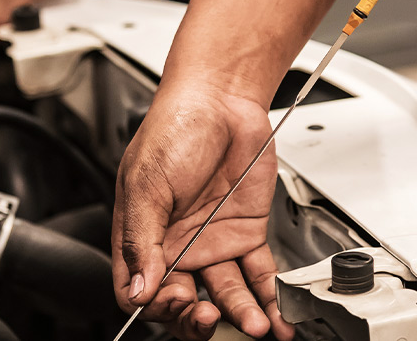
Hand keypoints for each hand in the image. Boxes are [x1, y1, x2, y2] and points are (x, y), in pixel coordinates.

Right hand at [112, 84, 293, 339]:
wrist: (222, 98)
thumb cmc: (174, 128)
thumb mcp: (145, 184)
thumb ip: (141, 240)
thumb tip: (139, 289)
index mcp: (142, 237)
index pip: (140, 292)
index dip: (156, 307)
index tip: (176, 302)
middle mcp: (176, 246)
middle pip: (183, 302)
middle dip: (197, 320)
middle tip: (212, 318)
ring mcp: (213, 242)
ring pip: (225, 295)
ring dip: (240, 316)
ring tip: (255, 326)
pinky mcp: (246, 234)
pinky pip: (258, 275)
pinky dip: (269, 297)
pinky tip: (277, 315)